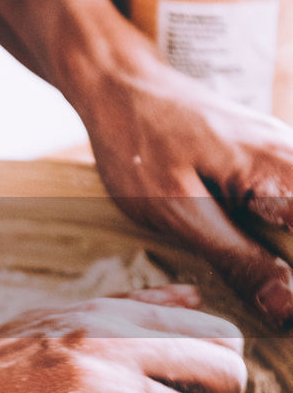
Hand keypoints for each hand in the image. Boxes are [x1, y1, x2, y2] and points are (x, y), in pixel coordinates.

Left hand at [82, 46, 292, 327]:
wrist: (118, 85)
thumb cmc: (138, 144)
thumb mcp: (179, 212)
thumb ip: (237, 259)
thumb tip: (287, 306)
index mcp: (280, 168)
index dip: (292, 271)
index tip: (280, 303)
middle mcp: (291, 154)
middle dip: (287, 264)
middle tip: (267, 301)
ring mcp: (282, 152)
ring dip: (279, 252)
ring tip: (251, 278)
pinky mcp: (266, 158)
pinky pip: (285, 201)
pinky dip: (273, 233)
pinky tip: (247, 254)